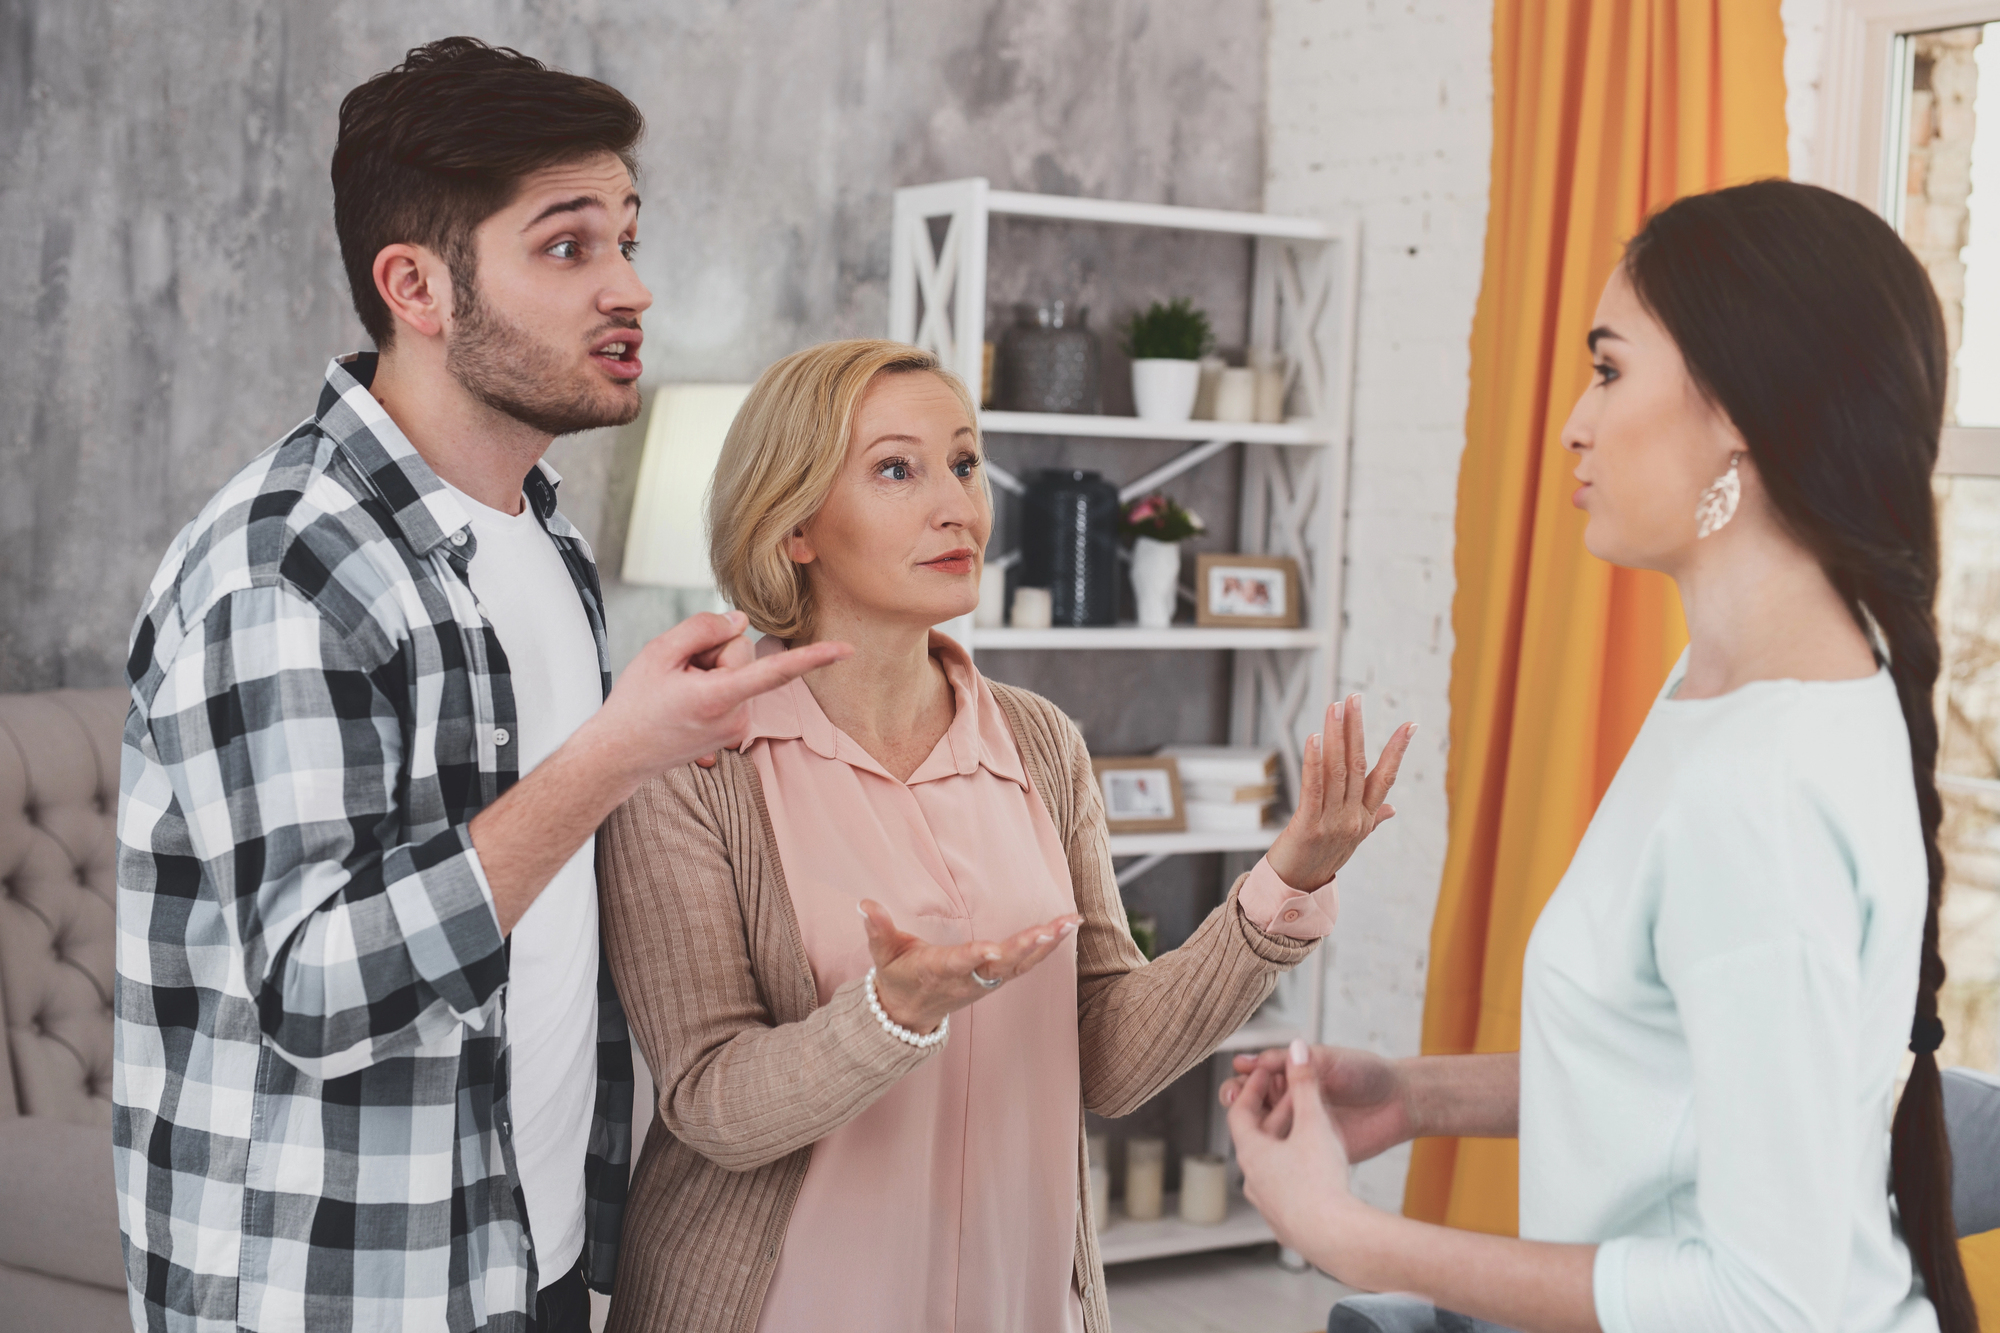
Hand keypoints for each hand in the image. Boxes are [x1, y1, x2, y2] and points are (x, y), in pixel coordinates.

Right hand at [587, 611, 849, 783]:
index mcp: (718, 698)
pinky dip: (711, 686)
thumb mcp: (658, 653)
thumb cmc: (635, 705)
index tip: (846, 650)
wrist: (619, 755)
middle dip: (713, 652)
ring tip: (677, 691)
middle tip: (677, 673)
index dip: (812, 658)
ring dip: (709, 671)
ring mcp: (736, 727)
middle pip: (742, 655)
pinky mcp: (733, 730)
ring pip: (737, 672)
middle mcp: (735, 717)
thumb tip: (739, 620)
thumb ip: (702, 628)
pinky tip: (684, 701)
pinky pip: (732, 688)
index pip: (775, 671)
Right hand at [860, 899, 1079, 1033]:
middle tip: (1052, 928)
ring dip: (1047, 943)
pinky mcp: (996, 979)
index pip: (959, 963)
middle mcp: (967, 978)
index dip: (976, 956)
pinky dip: (1047, 946)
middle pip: (1001, 964)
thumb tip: (864, 904)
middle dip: (1027, 947)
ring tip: (1071, 921)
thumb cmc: (897, 977)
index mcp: (938, 970)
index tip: (994, 948)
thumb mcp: (882, 955)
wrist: (908, 1015)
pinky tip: (1066, 927)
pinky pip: (1026, 964)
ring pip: (1020, 964)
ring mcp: (985, 982)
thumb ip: (877, 930)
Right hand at [1219, 1043, 1411, 1162]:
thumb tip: (1249, 1059)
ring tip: (1253, 1122)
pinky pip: (1286, 1152)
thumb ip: (1290, 1062)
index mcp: (1290, 1074)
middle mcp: (1290, 1100)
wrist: (1400, 1103)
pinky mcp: (1311, 1150)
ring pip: (1264, 1129)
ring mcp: (1299, 1127)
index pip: (1255, 1075)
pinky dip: (1274, 1151)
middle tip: (1236, 1098)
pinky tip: (1271, 1149)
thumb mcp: (1326, 1059)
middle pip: (1251, 1102)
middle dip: (1239, 1099)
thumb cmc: (1366, 1073)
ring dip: (1254, 1126)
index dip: (1244, 1076)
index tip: (1241, 1075)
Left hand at [1227, 1039, 1364, 1260]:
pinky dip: (1296, 1168)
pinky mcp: (1286, 1222)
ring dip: (1287, 1141)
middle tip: (1296, 1095)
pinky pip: (1285, 1187)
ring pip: (1271, 1163)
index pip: (1240, 1111)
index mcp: (1251, 1152)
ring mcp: (1267, 1203)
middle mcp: (1252, 1179)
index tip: (1270, 1072)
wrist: (1336, 1238)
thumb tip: (1296, 1046)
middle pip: (1256, 1137)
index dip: (1254, 1087)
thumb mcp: (1314, 1122)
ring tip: (1310, 1129)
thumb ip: (1305, 1082)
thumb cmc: (1321, 1179)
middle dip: (1276, 1112)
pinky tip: (1317, 1168)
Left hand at [1265, 695, 1412, 891]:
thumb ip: (1373, 819)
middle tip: (1354, 698)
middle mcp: (1353, 818)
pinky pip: (1313, 788)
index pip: (1386, 777)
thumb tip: (1393, 807)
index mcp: (1365, 818)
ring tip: (1335, 707)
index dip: (1397, 750)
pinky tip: (1314, 738)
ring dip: (1336, 736)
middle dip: (1356, 729)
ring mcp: (1332, 822)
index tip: (1410, 724)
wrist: (1296, 890)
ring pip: (1337, 771)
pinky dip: (1314, 761)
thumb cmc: (1322, 860)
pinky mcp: (1308, 826)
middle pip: (1359, 766)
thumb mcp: (1352, 840)